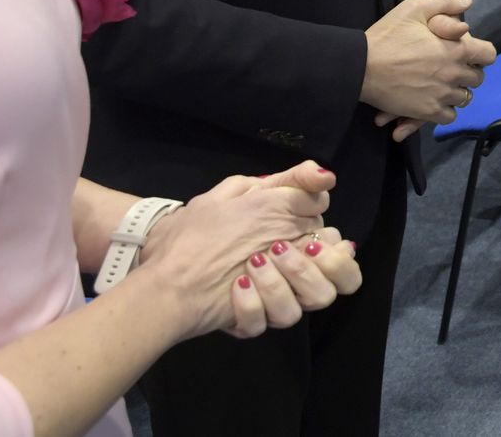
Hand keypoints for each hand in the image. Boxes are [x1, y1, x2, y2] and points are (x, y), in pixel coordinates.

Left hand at [135, 161, 344, 339]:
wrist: (160, 265)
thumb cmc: (203, 229)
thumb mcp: (243, 193)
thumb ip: (291, 181)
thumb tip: (329, 177)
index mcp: (296, 242)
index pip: (340, 255)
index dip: (333, 253)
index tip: (307, 240)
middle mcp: (289, 276)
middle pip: (331, 290)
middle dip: (310, 272)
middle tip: (280, 252)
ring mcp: (269, 302)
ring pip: (300, 311)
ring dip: (278, 286)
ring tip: (250, 265)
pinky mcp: (248, 321)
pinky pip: (263, 323)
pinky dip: (250, 305)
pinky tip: (235, 287)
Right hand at [361, 0, 494, 124]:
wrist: (361, 67)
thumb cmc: (387, 36)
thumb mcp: (413, 9)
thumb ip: (444, 3)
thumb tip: (467, 3)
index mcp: (457, 48)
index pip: (488, 55)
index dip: (480, 53)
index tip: (467, 53)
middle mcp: (455, 74)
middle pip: (477, 79)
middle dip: (467, 72)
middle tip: (448, 68)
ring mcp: (442, 95)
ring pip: (464, 98)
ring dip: (455, 92)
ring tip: (439, 84)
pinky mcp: (428, 112)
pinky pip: (449, 117)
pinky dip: (444, 110)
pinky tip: (432, 100)